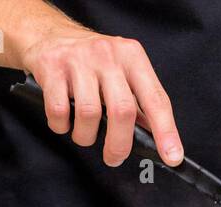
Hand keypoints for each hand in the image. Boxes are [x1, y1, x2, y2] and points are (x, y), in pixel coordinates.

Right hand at [19, 26, 181, 167]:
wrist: (48, 35)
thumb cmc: (90, 60)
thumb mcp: (121, 71)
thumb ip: (138, 102)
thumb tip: (156, 138)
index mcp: (132, 57)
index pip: (156, 99)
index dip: (166, 132)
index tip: (172, 157)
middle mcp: (109, 55)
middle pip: (122, 111)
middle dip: (119, 145)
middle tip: (114, 158)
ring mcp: (79, 60)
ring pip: (89, 114)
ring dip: (85, 136)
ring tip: (83, 134)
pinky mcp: (52, 68)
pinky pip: (60, 112)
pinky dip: (61, 126)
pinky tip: (64, 122)